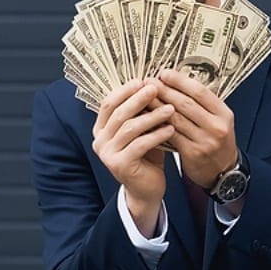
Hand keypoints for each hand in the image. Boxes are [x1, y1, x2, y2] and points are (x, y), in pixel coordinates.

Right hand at [92, 79, 174, 235]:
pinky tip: (171, 129)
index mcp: (101, 128)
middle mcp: (99, 140)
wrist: (147, 188)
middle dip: (139, 99)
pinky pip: (139, 145)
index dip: (125, 90)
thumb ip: (141, 112)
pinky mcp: (119, 165)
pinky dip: (156, 135)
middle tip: (156, 89)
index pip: (108, 103)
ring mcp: (107, 154)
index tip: (143, 80)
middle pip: (119, 113)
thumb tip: (152, 83)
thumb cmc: (147, 155)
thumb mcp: (142, 130)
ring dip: (151, 116)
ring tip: (170, 109)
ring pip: (130, 128)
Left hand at [152, 68, 237, 189]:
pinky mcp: (193, 153)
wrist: (223, 170)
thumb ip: (202, 104)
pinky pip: (171, 135)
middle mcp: (216, 126)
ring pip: (176, 119)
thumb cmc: (217, 141)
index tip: (164, 73)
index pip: (200, 91)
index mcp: (223, 113)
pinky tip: (148, 119)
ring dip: (157, 107)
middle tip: (149, 82)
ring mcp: (205, 141)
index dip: (180, 81)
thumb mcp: (218, 120)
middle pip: (186, 103)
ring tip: (145, 98)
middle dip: (165, 91)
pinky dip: (158, 125)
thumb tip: (176, 82)